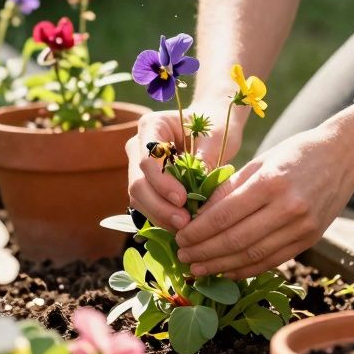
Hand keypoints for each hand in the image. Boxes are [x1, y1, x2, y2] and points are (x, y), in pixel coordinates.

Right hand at [126, 104, 237, 230]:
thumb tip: (196, 189)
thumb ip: (205, 159)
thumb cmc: (216, 126)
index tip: (183, 198)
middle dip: (159, 206)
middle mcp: (139, 146)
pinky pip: (147, 206)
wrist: (214, 127)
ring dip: (160, 216)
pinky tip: (182, 227)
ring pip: (139, 198)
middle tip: (184, 222)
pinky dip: (163, 218)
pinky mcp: (147, 185)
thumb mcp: (216, 138)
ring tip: (186, 228)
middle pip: (137, 183)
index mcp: (153, 126)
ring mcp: (139, 167)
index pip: (147, 159)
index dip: (161, 182)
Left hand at [174, 126, 353, 278]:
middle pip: (237, 240)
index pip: (225, 215)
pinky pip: (272, 260)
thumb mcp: (260, 161)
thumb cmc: (296, 153)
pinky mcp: (310, 239)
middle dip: (205, 252)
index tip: (179, 237)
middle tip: (183, 257)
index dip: (198, 231)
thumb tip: (197, 216)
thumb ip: (229, 188)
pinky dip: (247, 269)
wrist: (343, 156)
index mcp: (271, 182)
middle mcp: (289, 207)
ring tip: (198, 269)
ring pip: (253, 256)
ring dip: (222, 266)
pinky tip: (226, 271)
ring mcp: (302, 227)